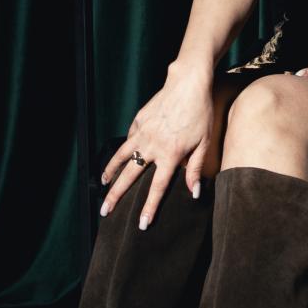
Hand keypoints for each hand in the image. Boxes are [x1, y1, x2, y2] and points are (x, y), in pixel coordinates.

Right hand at [98, 67, 214, 228]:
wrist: (188, 83)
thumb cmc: (201, 114)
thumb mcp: (204, 143)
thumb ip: (196, 169)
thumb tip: (194, 192)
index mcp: (171, 155)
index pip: (157, 188)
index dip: (149, 208)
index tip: (141, 224)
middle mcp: (153, 145)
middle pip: (130, 176)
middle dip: (116, 196)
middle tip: (105, 211)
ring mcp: (143, 132)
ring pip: (121, 157)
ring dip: (110, 172)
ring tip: (102, 185)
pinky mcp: (138, 120)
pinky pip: (128, 140)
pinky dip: (123, 151)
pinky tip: (120, 158)